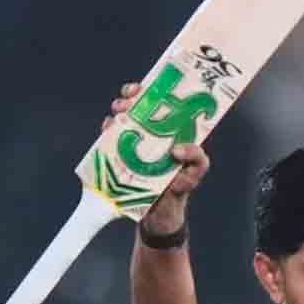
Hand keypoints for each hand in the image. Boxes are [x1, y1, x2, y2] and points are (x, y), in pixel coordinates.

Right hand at [107, 82, 210, 233]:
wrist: (157, 216)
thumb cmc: (179, 188)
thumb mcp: (195, 172)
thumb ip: (197, 159)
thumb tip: (176, 149)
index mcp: (169, 131)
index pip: (160, 102)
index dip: (153, 90)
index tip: (146, 87)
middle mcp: (150, 133)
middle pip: (138, 105)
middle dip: (132, 96)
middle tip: (129, 100)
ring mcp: (132, 144)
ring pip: (122, 118)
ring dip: (119, 110)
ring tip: (119, 113)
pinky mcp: (118, 156)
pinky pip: (108, 138)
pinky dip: (107, 130)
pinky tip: (108, 128)